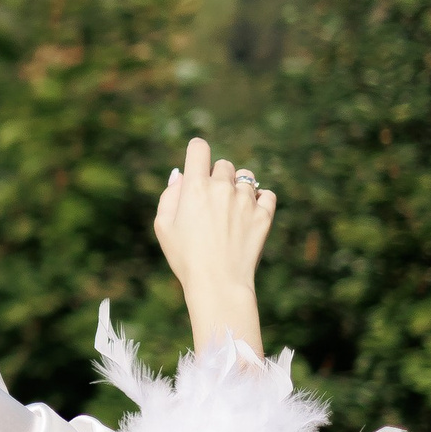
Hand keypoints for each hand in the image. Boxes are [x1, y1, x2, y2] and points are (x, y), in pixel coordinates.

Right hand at [154, 138, 274, 355]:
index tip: (197, 159)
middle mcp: (222, 187)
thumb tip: (181, 175)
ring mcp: (246, 200)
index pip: (199, 149)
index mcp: (195, 187)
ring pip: (246, 177)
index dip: (196, 151)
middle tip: (212, 201)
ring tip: (232, 209)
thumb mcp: (164, 227)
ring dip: (239, 187)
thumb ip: (169, 196)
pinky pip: (267, 194)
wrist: (218, 282)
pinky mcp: (264, 215)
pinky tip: (249, 214)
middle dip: (217, 177)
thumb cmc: (185, 257)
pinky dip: (260, 200)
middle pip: (223, 164)